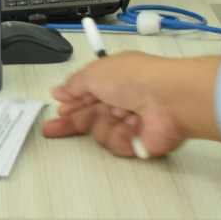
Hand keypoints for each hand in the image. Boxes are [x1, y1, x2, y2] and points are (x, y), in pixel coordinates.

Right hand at [42, 51, 220, 157]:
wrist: (169, 100)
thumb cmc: (133, 78)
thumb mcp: (94, 73)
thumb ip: (74, 85)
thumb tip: (60, 91)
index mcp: (112, 80)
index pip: (85, 94)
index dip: (71, 102)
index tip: (58, 108)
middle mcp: (121, 101)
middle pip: (90, 116)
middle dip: (70, 123)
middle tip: (51, 130)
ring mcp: (131, 123)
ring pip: (101, 132)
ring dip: (106, 124)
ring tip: (121, 114)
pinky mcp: (139, 143)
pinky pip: (117, 146)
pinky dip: (123, 135)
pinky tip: (134, 125)